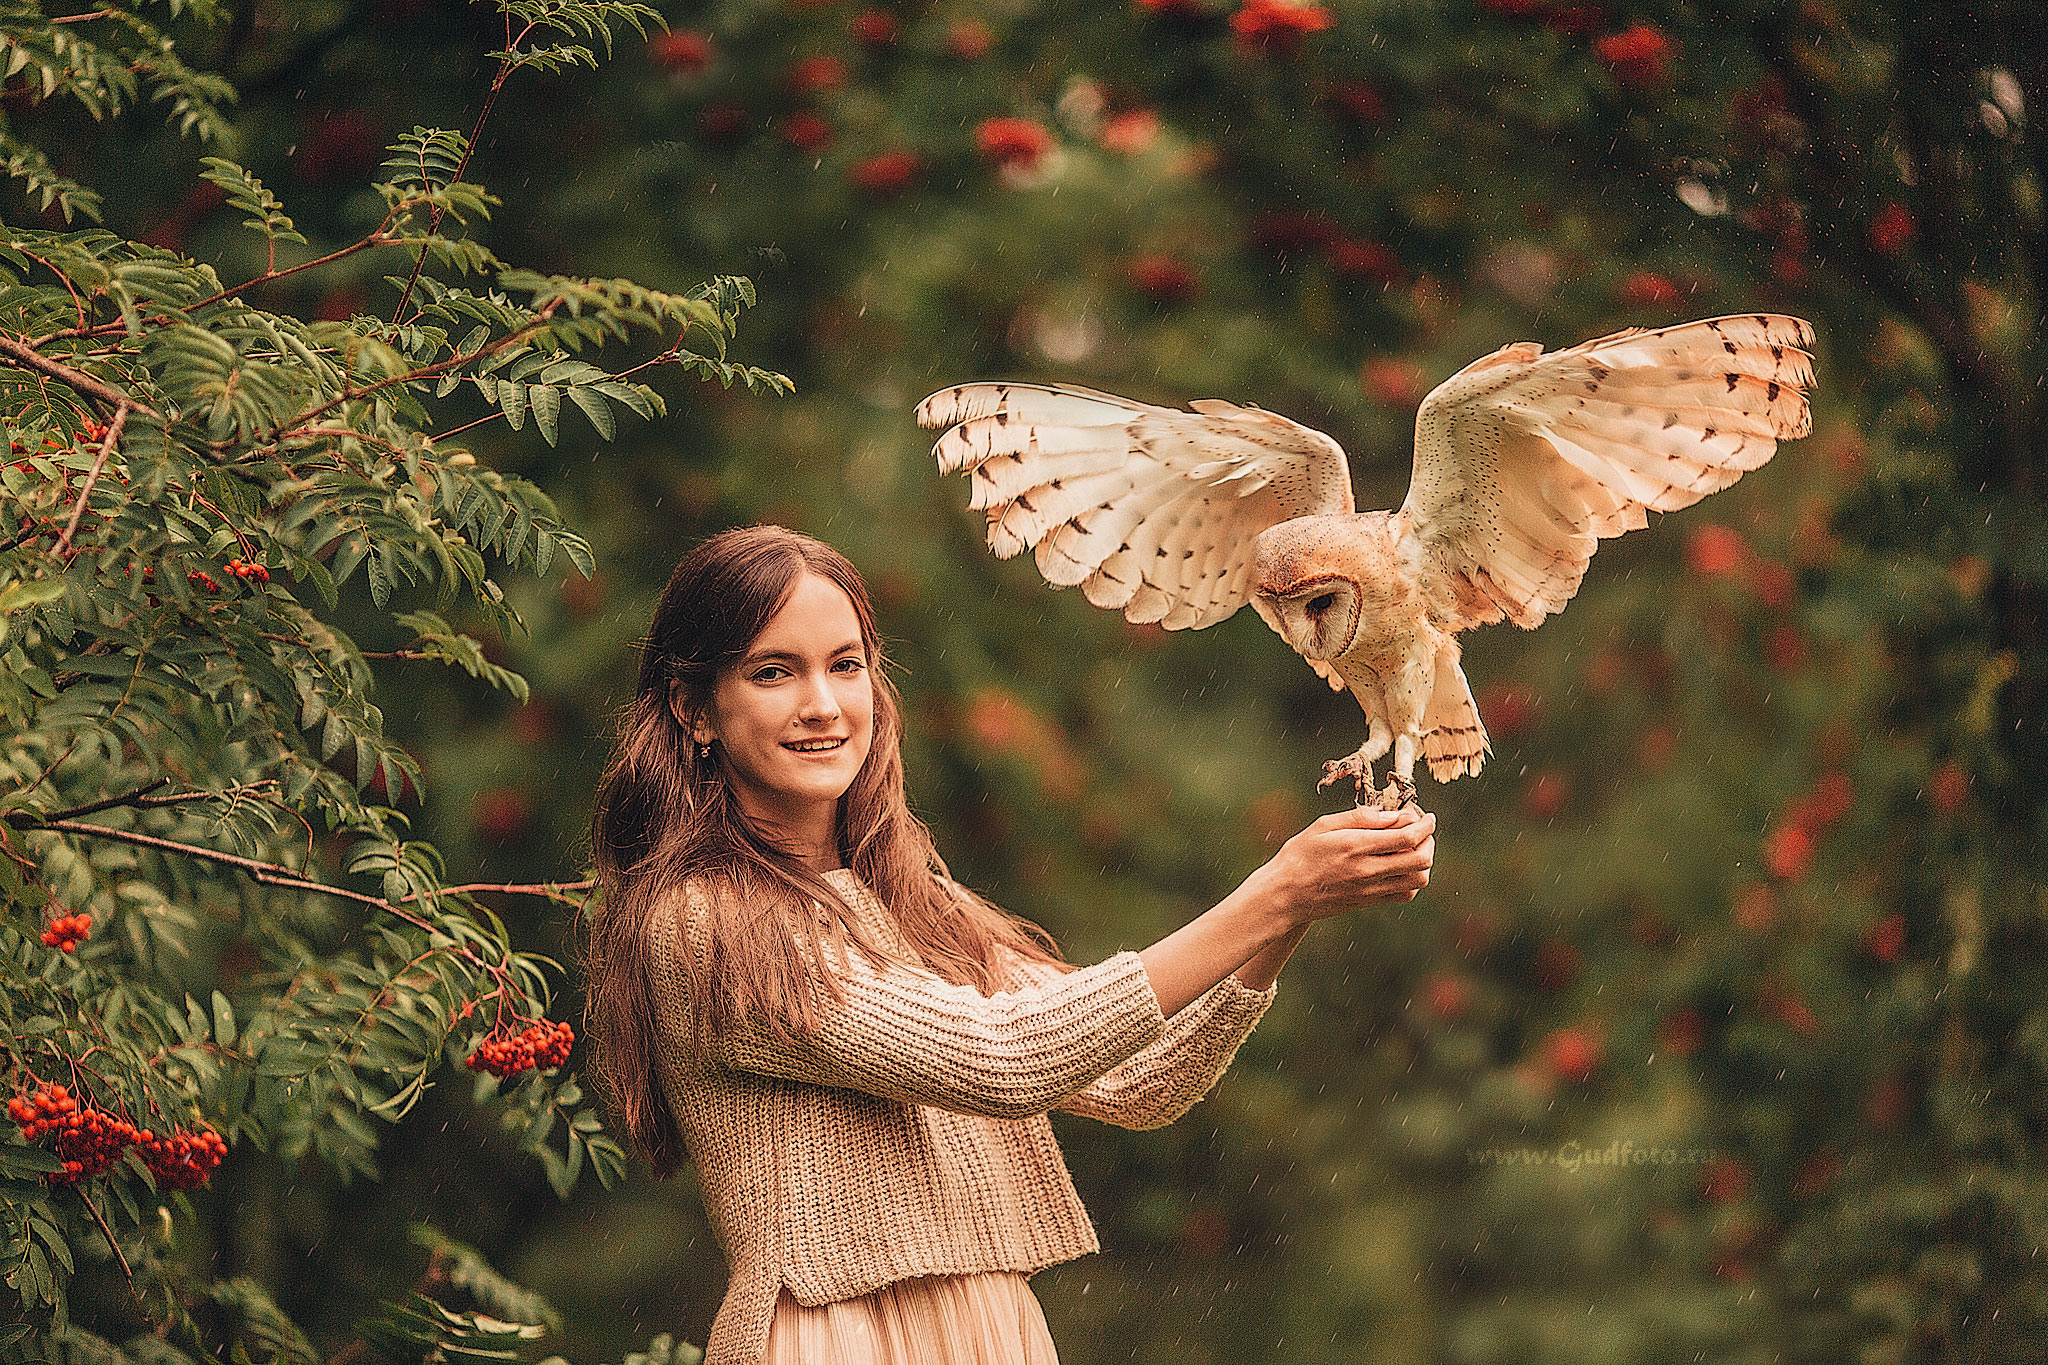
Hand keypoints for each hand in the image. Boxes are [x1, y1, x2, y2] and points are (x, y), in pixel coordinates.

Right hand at [1257, 804, 1434, 925]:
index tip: (1424, 815)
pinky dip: (1413, 879)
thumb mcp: (1323, 825)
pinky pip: (1406, 894)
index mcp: (1356, 846)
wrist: (1285, 895)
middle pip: (1421, 859)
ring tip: (1413, 846)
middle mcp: (1368, 870)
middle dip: (1429, 840)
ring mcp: (1371, 889)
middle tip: (1422, 829)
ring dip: (1424, 861)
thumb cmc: (1299, 855)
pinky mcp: (1369, 901)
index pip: (1408, 836)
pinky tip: (1401, 865)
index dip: (1425, 824)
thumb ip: (1359, 817)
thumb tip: (1390, 813)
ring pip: (1419, 879)